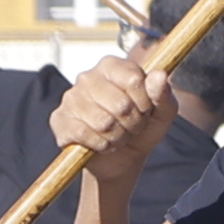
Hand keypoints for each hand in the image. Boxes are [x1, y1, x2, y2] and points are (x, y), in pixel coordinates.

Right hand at [52, 54, 183, 165]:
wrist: (124, 157)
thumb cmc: (144, 127)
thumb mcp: (162, 112)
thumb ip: (164, 93)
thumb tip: (160, 75)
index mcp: (112, 66)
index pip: (134, 79)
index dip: (145, 102)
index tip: (145, 110)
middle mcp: (88, 77)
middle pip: (120, 104)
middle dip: (133, 123)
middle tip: (132, 127)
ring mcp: (70, 98)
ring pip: (103, 122)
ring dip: (118, 137)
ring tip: (118, 135)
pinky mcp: (59, 120)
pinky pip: (84, 135)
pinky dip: (101, 145)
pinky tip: (103, 143)